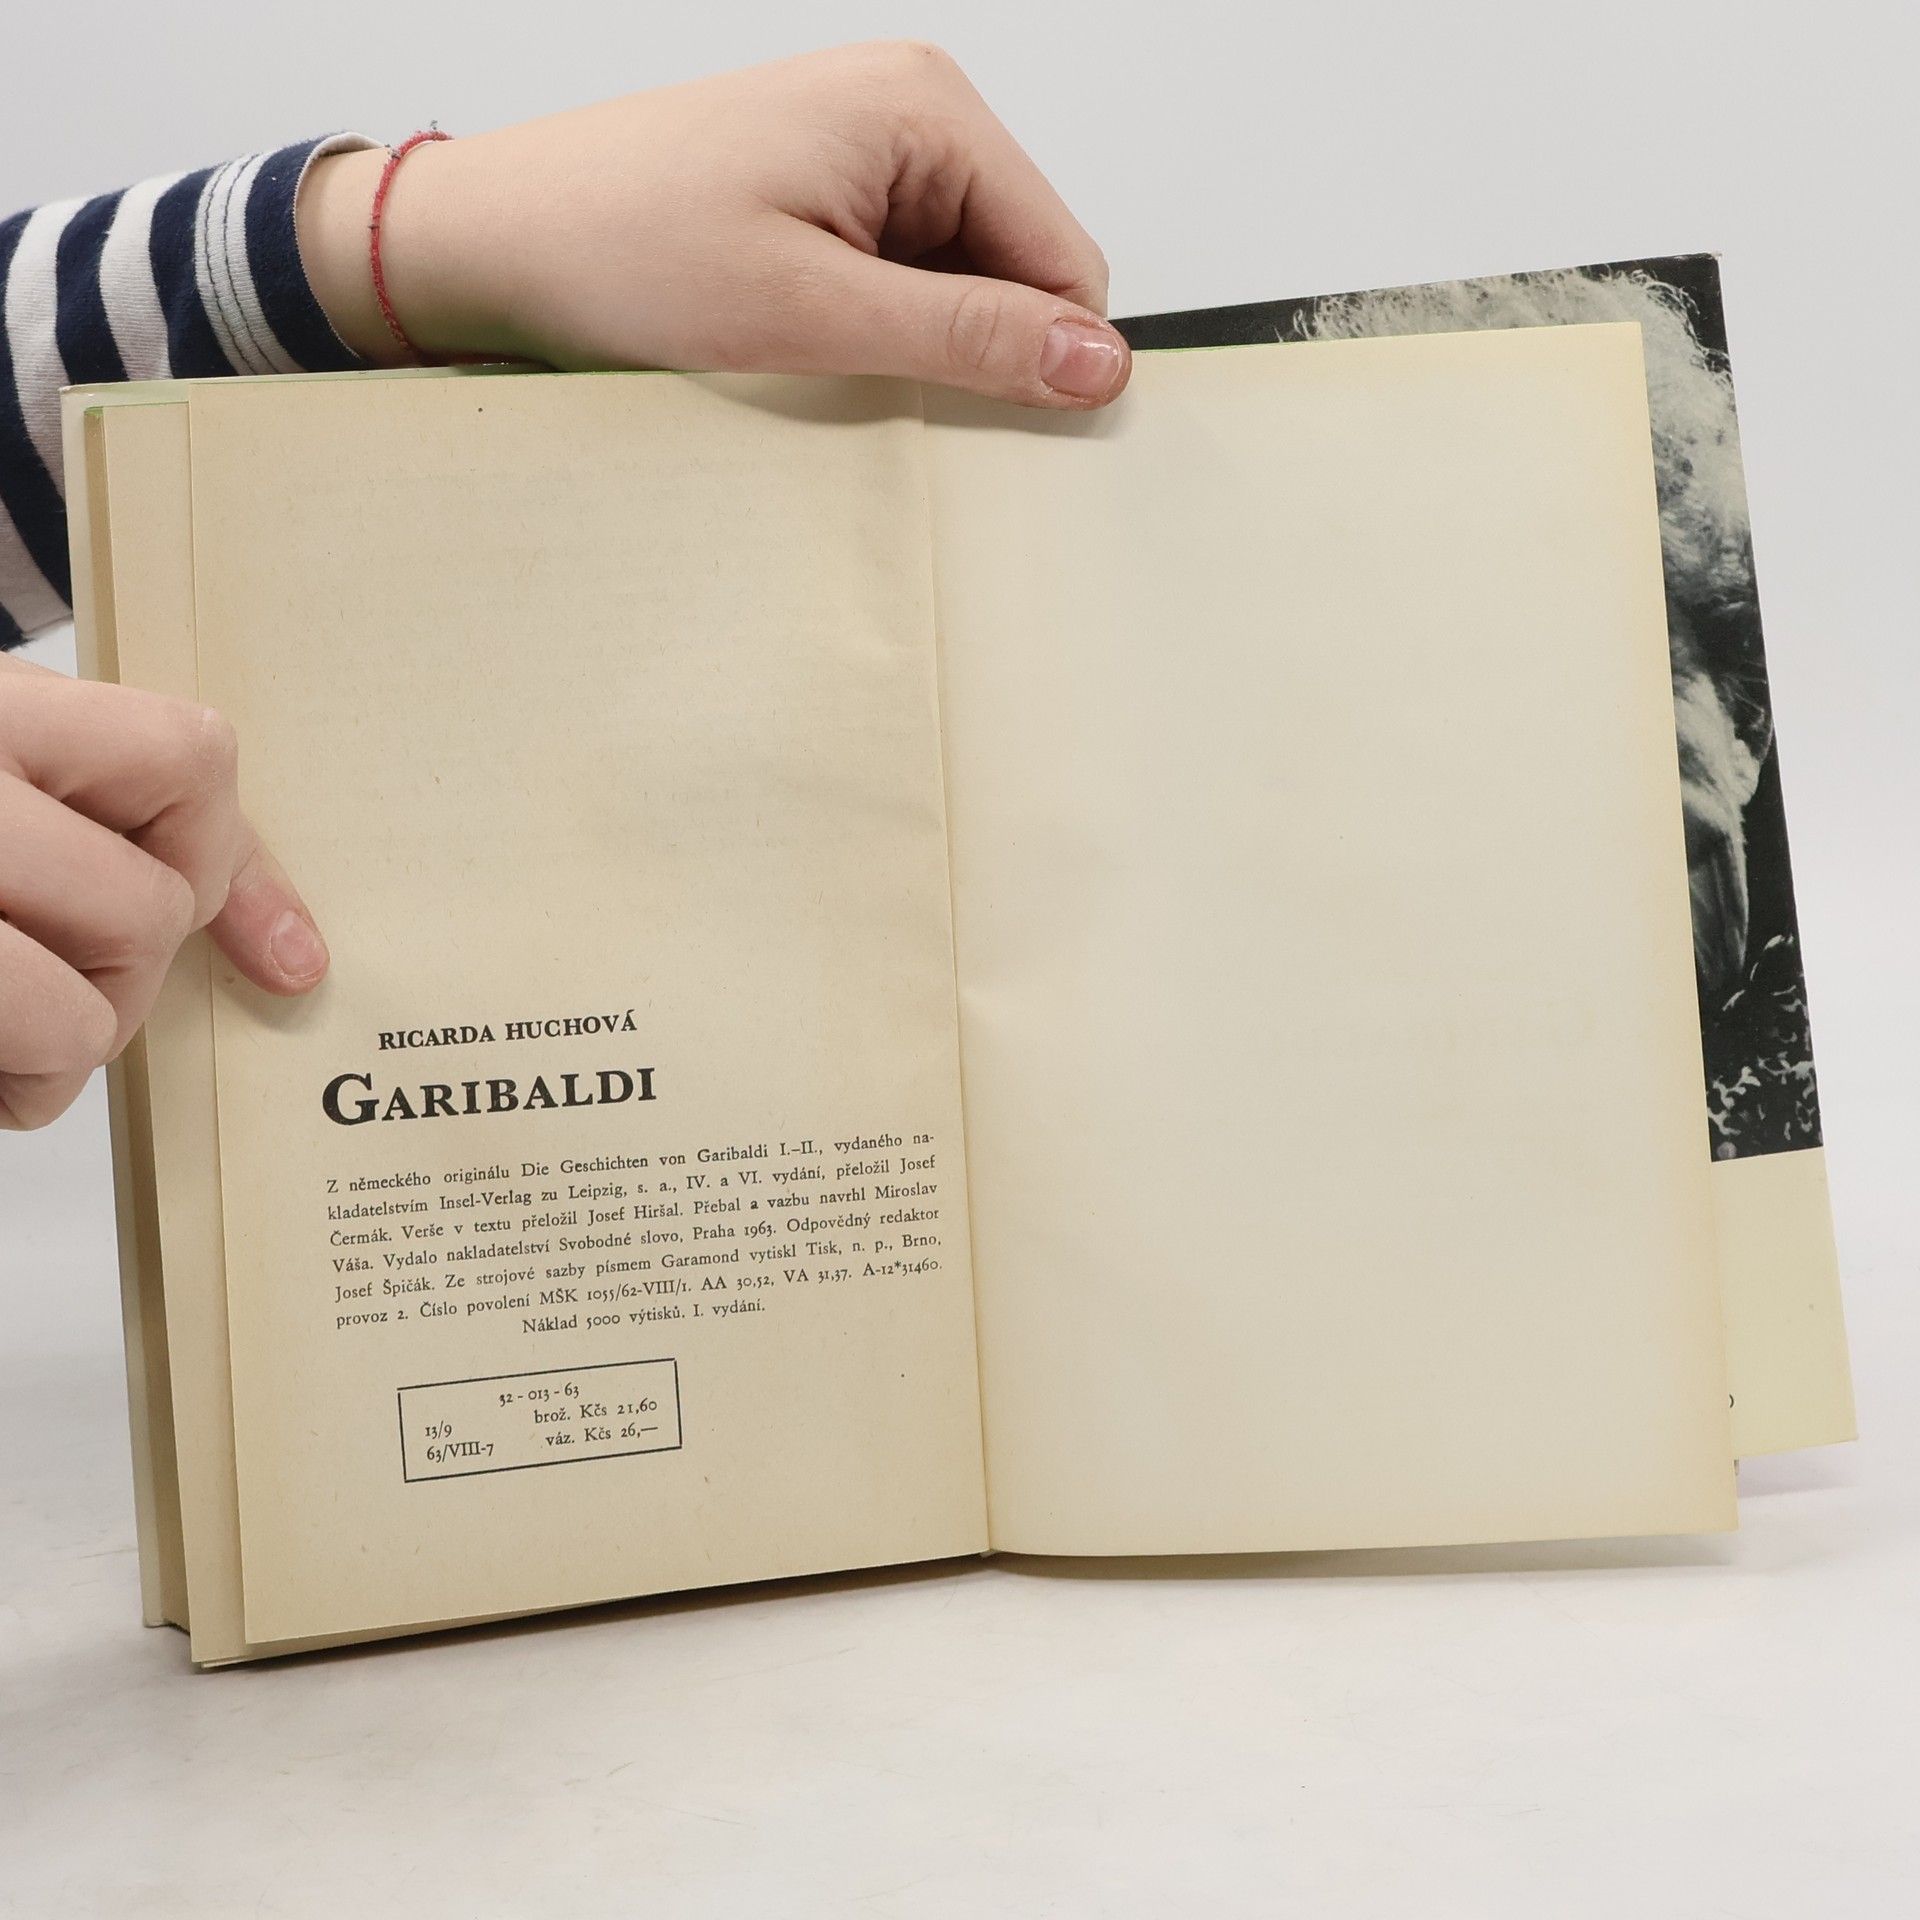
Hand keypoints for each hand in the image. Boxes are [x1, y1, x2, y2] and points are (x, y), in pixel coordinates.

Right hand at [0, 658, 327, 1128]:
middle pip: (146, 911)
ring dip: (58, 1049)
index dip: (209, 846)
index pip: (190, 760)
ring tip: (5, 1020)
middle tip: (51, 960)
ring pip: (80, 1019)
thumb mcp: (17, 770)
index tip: (176, 885)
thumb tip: (296, 960)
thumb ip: (155, 831)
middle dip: (123, 970)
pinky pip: (17, 1076)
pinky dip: (9, 1090)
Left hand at [298, 42, 1130, 408]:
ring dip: (914, 340)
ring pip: (963, 281)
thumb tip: (1098, 364)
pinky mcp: (828, 185)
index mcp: (925, 109)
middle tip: (869, 382)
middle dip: (970, 346)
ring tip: (815, 350)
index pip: (1065, 260)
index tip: (976, 422)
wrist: (497, 238)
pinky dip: (875, 325)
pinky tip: (804, 338)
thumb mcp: (813, 310)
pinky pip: (904, 275)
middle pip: (1020, 268)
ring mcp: (867, 145)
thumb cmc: (623, 246)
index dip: (1039, 358)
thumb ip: (967, 336)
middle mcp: (909, 108)